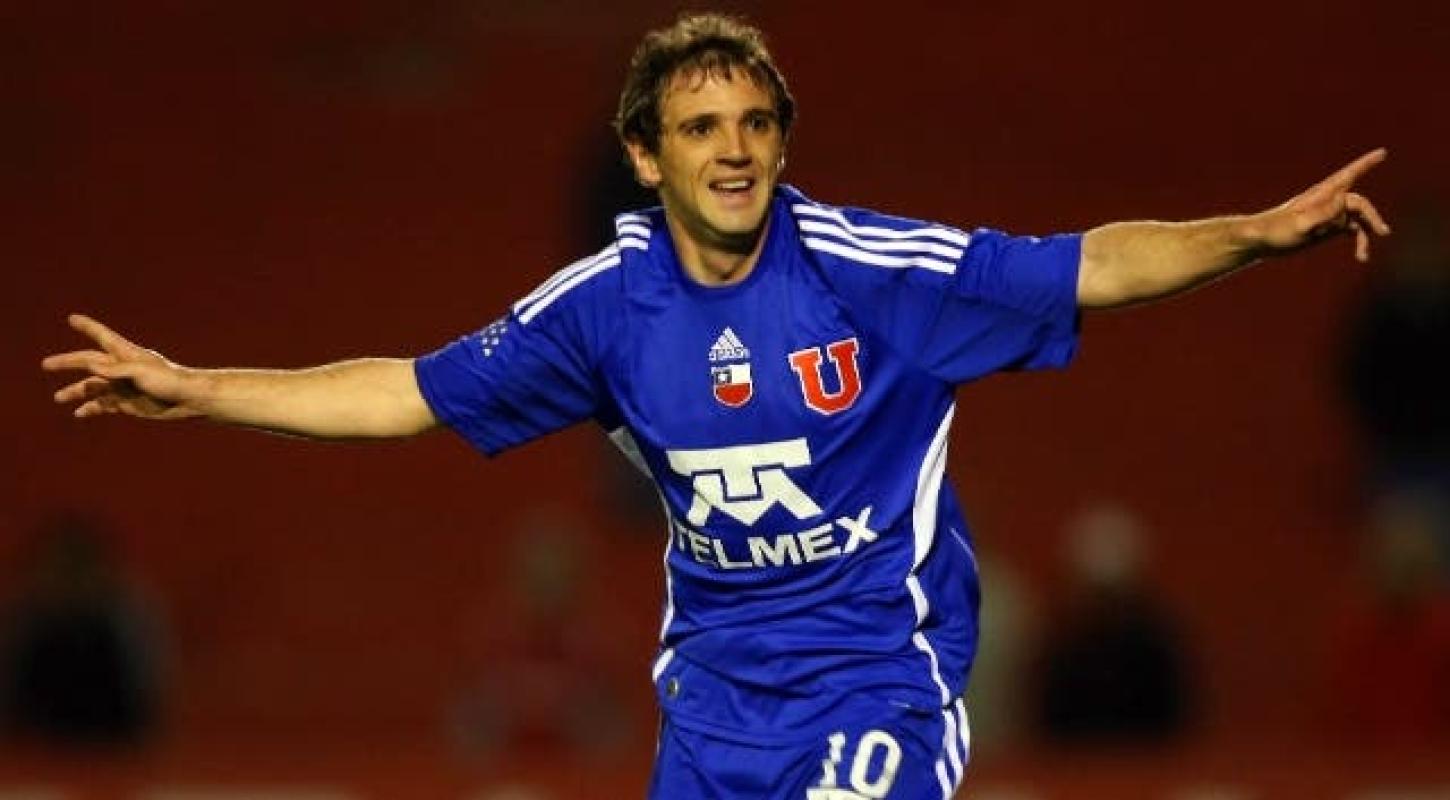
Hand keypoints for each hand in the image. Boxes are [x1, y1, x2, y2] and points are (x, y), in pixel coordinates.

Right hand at [42, 314, 202, 419]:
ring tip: (58, 398)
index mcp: (125, 355)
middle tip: (46, 365)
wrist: (188, 400)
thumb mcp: (140, 372)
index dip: (88, 327)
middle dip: (67, 363)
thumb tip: (90, 366)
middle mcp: (121, 369)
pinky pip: (104, 405)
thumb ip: (115, 369)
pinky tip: (79, 414)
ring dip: (76, 391)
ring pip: (93, 387)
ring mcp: (123, 386)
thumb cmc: (169, 380)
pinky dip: (91, 408)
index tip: (72, 318)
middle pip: (88, 363)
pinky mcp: (128, 403)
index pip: (102, 337)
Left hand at [1252, 148, 1391, 262]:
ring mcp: (1329, 215)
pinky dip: (1359, 241)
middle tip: (1383, 232)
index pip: (1348, 175)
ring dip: (1366, 234)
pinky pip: (1351, 231)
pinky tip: (1361, 256)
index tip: (1383, 152)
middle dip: (1372, 217)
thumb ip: (1323, 213)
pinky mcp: (1327, 228)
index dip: (1366, 164)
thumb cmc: (1276, 231)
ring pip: (1357, 220)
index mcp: (1322, 195)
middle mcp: (1328, 202)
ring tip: (1364, 255)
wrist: (1260, 242)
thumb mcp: (1300, 225)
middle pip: (1359, 204)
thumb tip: (1345, 199)